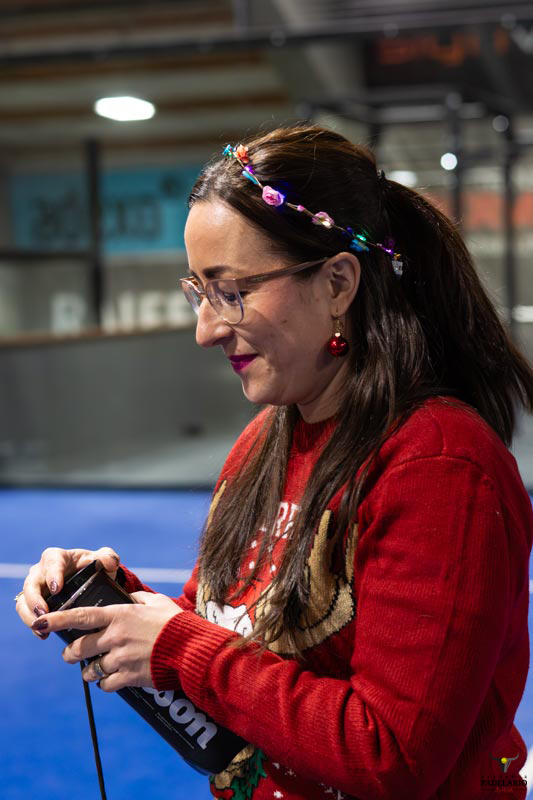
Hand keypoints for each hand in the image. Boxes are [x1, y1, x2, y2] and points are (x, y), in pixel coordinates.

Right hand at [15, 546, 120, 637]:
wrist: (89, 581)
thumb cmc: (95, 567)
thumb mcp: (104, 561)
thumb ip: (109, 558)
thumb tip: (110, 563)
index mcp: (57, 558)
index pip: (52, 563)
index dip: (52, 575)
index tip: (57, 588)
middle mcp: (41, 571)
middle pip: (31, 584)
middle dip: (34, 600)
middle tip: (44, 613)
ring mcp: (35, 588)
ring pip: (24, 600)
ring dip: (29, 615)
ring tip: (41, 630)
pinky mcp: (33, 603)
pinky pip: (26, 613)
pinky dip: (32, 625)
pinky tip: (43, 635)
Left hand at [31, 591, 182, 690]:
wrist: (192, 649)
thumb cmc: (176, 622)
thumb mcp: (157, 602)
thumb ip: (138, 598)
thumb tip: (129, 597)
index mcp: (120, 615)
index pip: (81, 617)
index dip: (58, 620)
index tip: (41, 622)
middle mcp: (116, 637)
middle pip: (79, 649)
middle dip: (71, 654)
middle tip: (72, 655)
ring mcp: (121, 659)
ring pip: (91, 670)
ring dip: (90, 671)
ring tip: (95, 670)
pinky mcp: (129, 677)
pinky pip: (107, 685)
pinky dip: (106, 683)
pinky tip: (113, 679)